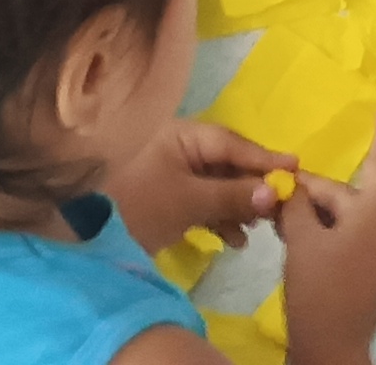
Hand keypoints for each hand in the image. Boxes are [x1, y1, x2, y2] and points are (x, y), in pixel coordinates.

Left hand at [108, 119, 291, 255]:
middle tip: (281, 208)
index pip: (232, 143)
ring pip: (215, 185)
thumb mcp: (188, 200)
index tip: (297, 169)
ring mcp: (169, 174)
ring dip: (237, 206)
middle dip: (252, 187)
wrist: (79, 235)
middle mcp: (177, 148)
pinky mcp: (164, 199)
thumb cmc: (137, 204)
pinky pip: (201, 201)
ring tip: (257, 230)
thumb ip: (232, 195)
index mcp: (181, 135)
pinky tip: (233, 240)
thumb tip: (275, 191)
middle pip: (226, 164)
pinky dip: (218, 217)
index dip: (264, 158)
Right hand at [279, 104, 375, 364]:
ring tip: (279, 225)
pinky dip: (326, 237)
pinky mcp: (374, 276)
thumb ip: (296, 205)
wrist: (331, 351)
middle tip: (273, 200)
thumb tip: (292, 186)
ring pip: (347, 220)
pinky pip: (352, 241)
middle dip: (312, 196)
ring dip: (315, 218)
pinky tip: (297, 245)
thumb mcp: (300, 242)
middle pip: (348, 197)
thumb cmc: (318, 291)